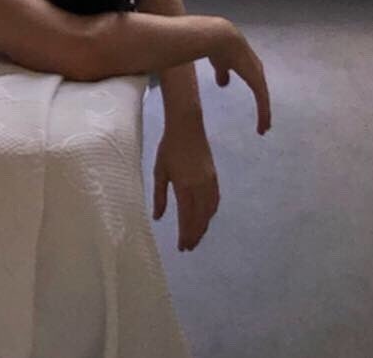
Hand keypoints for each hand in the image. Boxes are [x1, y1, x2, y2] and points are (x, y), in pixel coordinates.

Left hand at [152, 123, 219, 251]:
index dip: (185, 235)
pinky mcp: (214, 177)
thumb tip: (157, 218)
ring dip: (203, 227)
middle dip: (195, 235)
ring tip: (196, 237)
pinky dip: (211, 214)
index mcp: (185, 188)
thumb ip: (159, 196)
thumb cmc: (169, 147)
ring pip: (209, 212)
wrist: (187, 126)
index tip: (181, 248)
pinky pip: (215, 202)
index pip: (187, 219)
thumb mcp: (160, 171)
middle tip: (188, 247)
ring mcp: (210, 182)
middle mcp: (200, 188)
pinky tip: (206, 218)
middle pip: (200, 219)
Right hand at [207, 23, 271, 134]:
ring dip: (265, 115)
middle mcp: (256, 70)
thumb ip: (222, 74)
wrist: (220, 39)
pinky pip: (262, 102)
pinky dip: (263, 114)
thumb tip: (223, 84)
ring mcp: (258, 75)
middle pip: (263, 93)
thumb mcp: (220, 64)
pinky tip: (262, 125)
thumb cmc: (218, 48)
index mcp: (248, 65)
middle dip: (264, 107)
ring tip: (264, 128)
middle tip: (265, 123)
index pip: (256, 84)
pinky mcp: (257, 81)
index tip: (258, 108)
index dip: (258, 97)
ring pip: (264, 100)